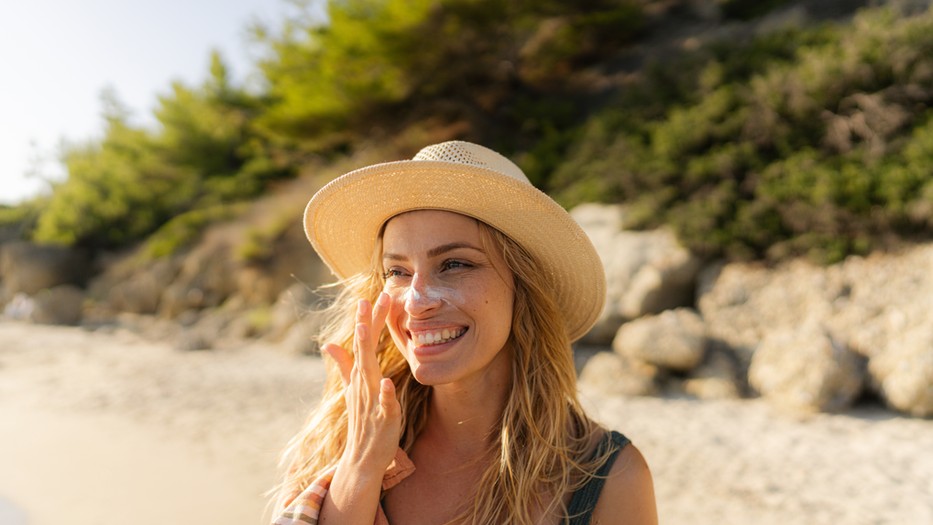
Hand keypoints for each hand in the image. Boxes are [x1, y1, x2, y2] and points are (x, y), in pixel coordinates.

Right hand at [323, 292, 401, 473]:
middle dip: (367, 324)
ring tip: (367, 331)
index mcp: (360, 376)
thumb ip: (343, 366)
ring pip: (368, 372)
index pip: (362, 343)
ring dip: (366, 352)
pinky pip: (384, 404)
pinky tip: (388, 383)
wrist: (362, 458)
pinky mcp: (383, 417)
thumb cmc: (362, 421)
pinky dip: (385, 394)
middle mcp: (363, 384)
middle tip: (372, 299)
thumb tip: (329, 344)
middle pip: (364, 349)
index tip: (370, 295)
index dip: (367, 320)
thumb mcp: (352, 389)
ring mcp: (371, 400)